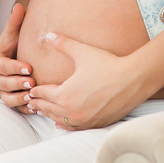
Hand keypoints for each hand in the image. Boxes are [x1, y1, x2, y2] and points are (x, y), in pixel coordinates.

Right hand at [0, 4, 34, 113]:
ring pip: (8, 99)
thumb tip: (19, 5)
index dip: (14, 68)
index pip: (2, 66)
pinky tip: (36, 107)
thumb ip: (15, 22)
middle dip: (18, 84)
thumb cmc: (14, 46)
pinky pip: (15, 108)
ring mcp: (0, 92)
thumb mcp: (13, 35)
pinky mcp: (9, 101)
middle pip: (4, 84)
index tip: (29, 67)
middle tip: (33, 82)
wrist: (14, 61)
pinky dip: (24, 109)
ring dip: (21, 99)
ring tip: (34, 96)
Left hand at [26, 33, 150, 129]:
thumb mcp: (82, 52)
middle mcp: (71, 111)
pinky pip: (74, 127)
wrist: (133, 79)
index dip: (36, 91)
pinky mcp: (95, 123)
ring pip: (59, 120)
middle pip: (48, 109)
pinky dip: (64, 124)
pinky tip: (60, 123)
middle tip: (30, 102)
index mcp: (65, 94)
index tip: (31, 89)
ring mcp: (83, 120)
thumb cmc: (107, 64)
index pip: (43, 94)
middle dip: (38, 104)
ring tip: (42, 112)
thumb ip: (62, 43)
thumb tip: (46, 35)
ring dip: (49, 115)